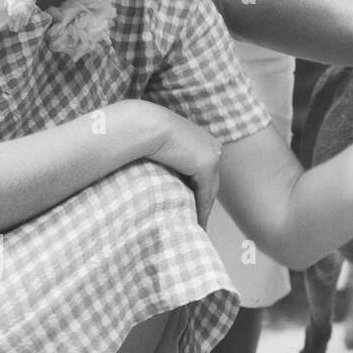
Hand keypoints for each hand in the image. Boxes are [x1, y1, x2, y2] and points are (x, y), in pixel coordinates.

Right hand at [140, 104, 222, 226]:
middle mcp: (211, 145)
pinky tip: (196, 225)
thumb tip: (158, 170)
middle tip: (196, 223)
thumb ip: (165, 157)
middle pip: (210, 182)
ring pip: (209, 190)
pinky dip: (201, 211)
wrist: (144, 124)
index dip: (198, 191)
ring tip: (195, 228)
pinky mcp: (207, 164)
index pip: (203, 171)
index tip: (191, 207)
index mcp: (201, 139)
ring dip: (203, 210)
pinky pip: (205, 194)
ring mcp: (212, 153)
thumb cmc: (141, 133)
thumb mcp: (158, 146)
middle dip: (203, 203)